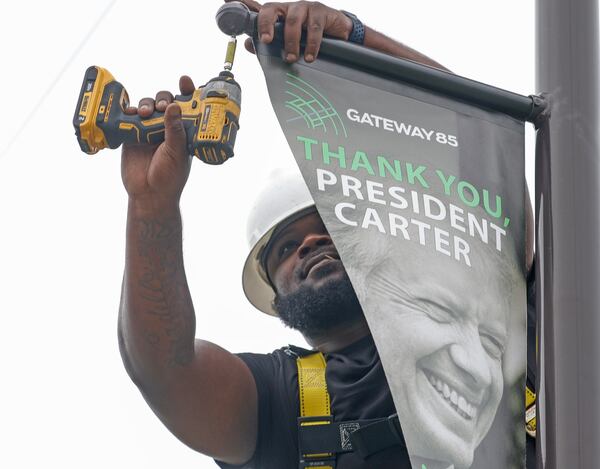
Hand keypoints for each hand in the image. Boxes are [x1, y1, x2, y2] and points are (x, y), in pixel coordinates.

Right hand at [121, 76, 195, 212]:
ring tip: (144, 113)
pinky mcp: (132, 136)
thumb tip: (174, 106)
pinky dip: (129, 112)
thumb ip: (175, 129)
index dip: (187, 92)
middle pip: (165, 102)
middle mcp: (167, 128)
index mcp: (184, 132)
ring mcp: (149, 131)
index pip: (187, 107)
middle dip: (163, 98)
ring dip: (146, 105)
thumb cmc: (170, 177)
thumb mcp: (176, 152)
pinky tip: (130, 113)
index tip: (185, 80)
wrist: (149, 195)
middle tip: (162, 105)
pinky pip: (129, 118)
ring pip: (147, 107)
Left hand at [225, 0, 352, 62]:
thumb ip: (269, 44)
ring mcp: (306, 8)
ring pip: (293, 21)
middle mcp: (290, 8)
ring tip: (291, 58)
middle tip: (266, 41)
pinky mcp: (322, 12)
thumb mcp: (289, 42)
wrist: (339, 35)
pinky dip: (311, 44)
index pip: (260, 9)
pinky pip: (314, 27)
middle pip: (272, 9)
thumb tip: (248, 45)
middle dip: (266, 25)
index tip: (228, 1)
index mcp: (279, 14)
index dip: (244, 4)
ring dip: (291, 42)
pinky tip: (309, 56)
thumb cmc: (311, 37)